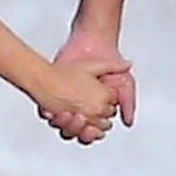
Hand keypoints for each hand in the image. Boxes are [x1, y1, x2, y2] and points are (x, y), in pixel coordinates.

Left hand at [40, 30, 136, 144]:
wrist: (92, 43)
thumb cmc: (109, 64)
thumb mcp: (123, 83)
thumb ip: (127, 102)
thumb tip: (128, 122)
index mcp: (96, 110)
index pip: (92, 131)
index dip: (90, 132)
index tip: (90, 128)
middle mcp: (81, 107)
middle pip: (76, 131)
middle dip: (76, 129)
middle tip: (79, 120)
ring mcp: (66, 101)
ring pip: (61, 125)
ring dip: (63, 123)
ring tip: (67, 114)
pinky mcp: (52, 94)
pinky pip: (47, 112)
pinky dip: (48, 114)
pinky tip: (53, 111)